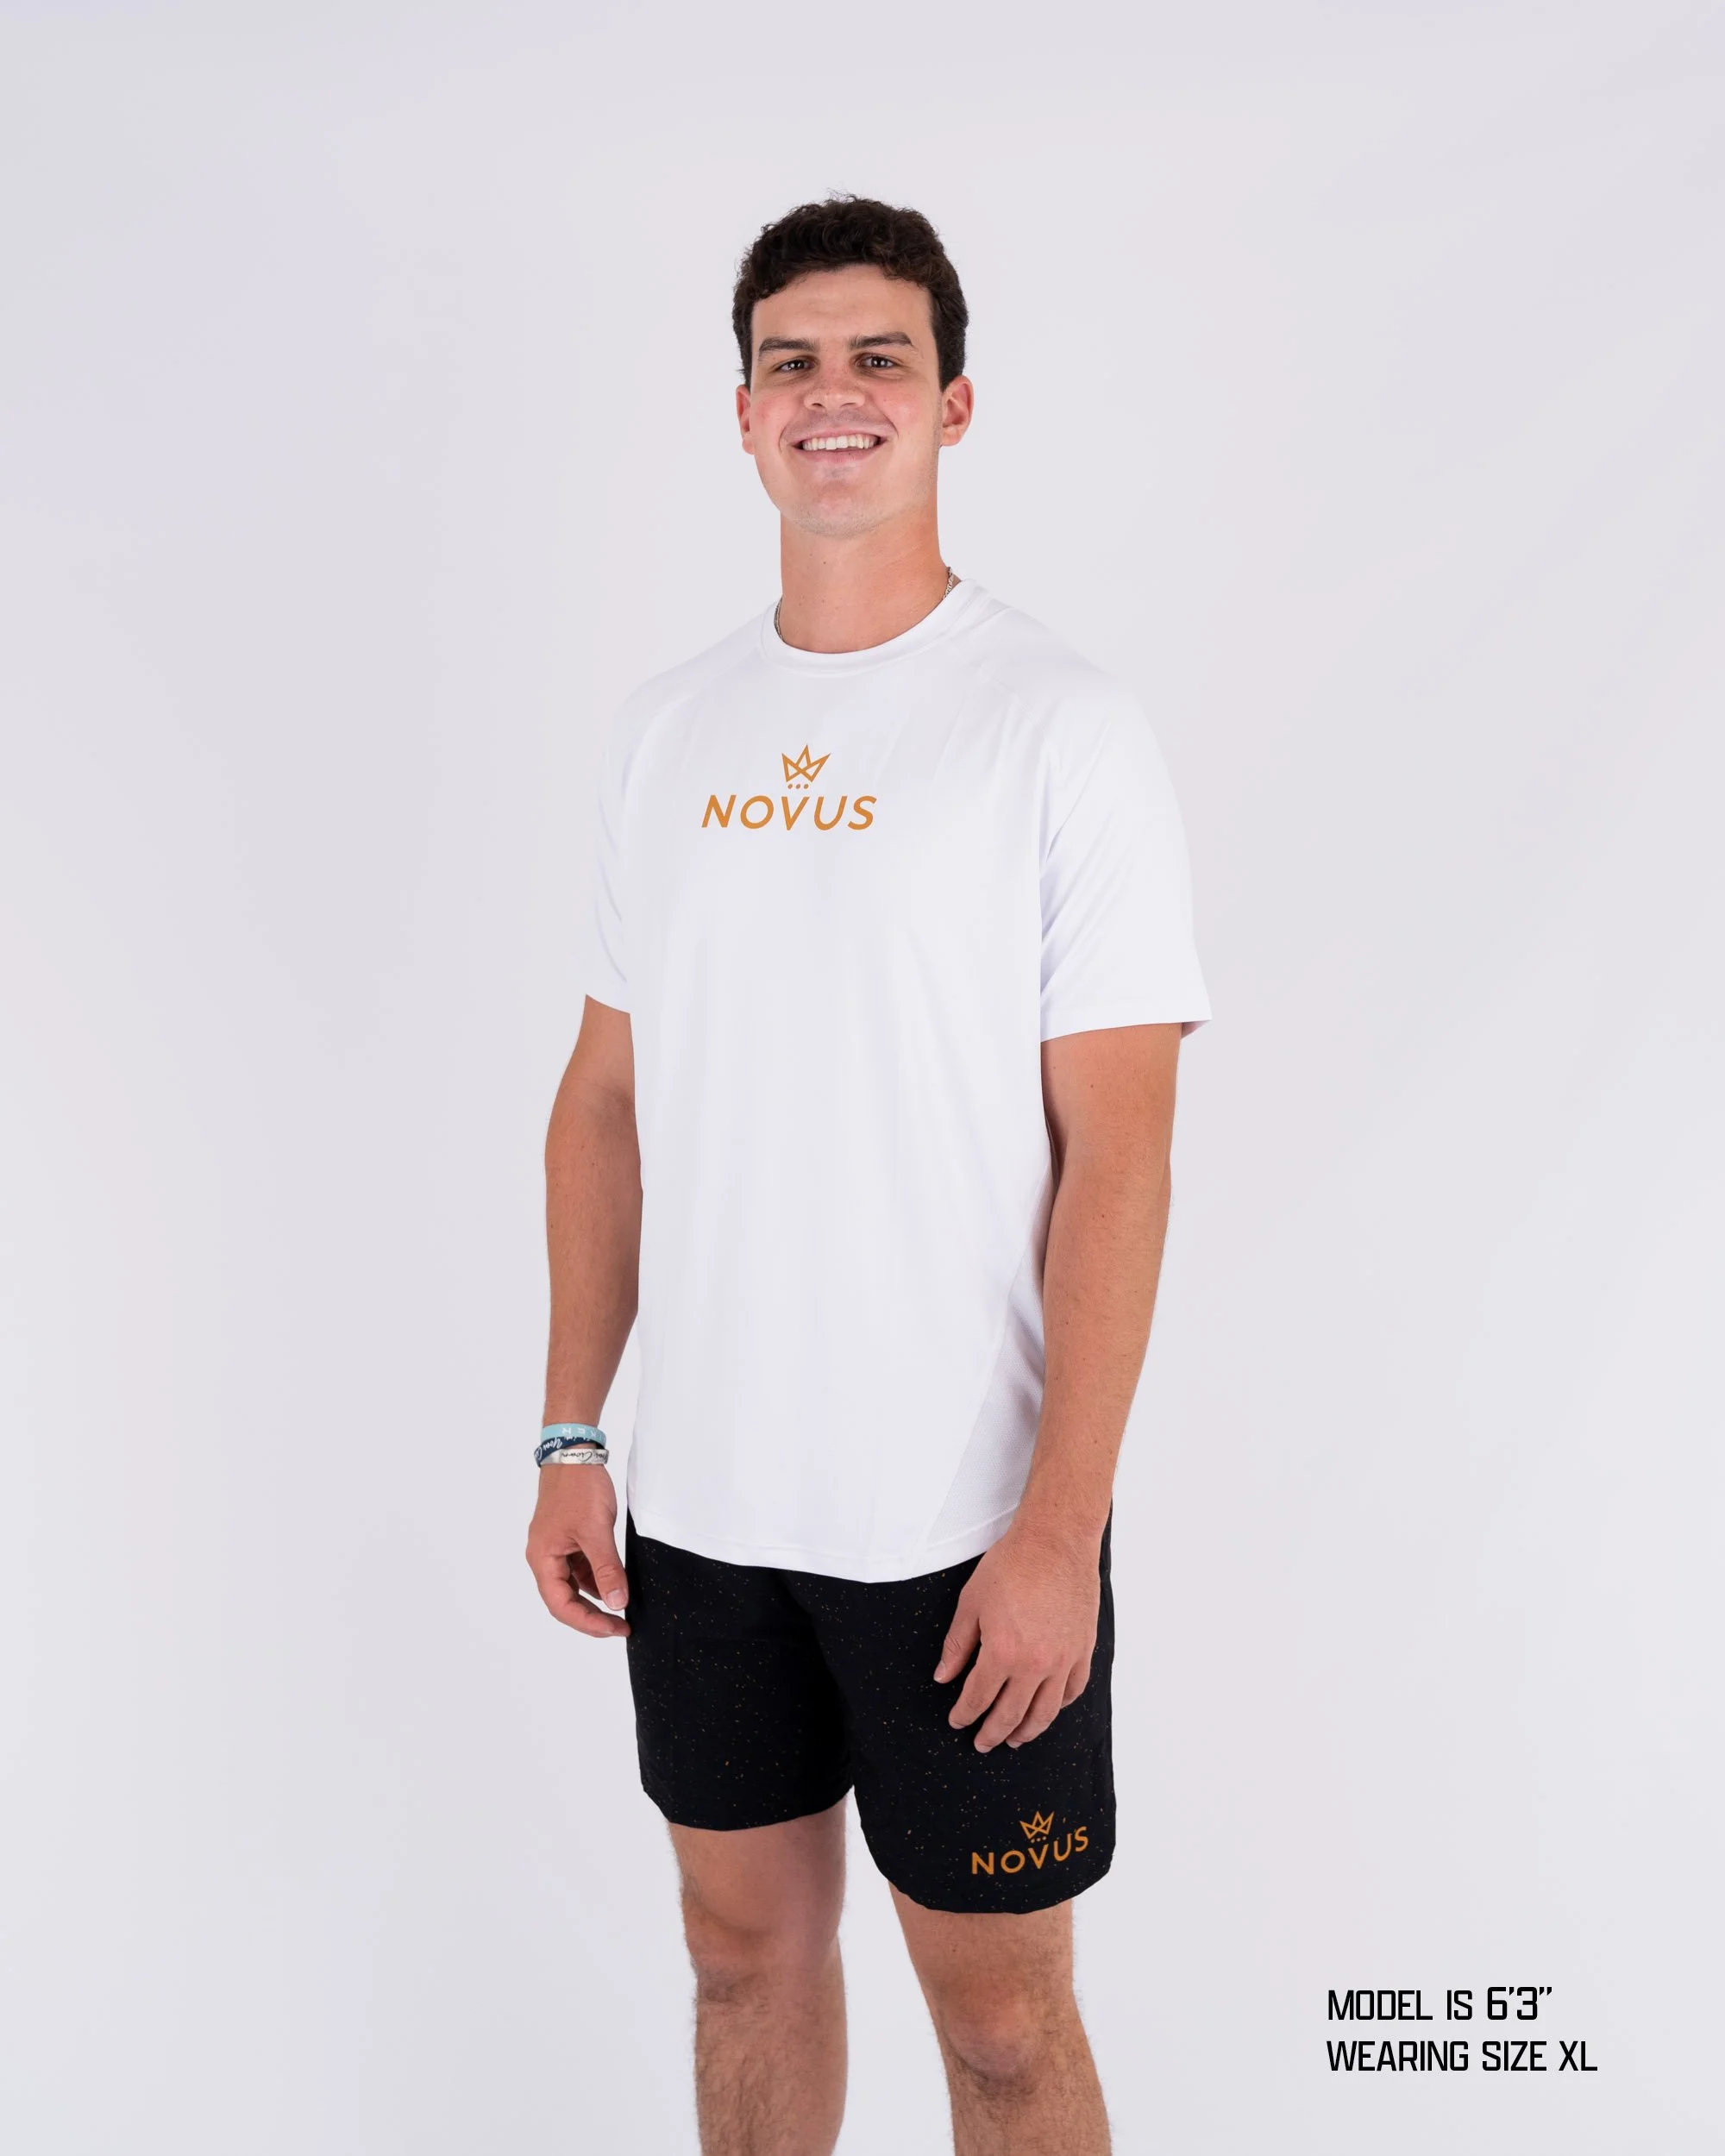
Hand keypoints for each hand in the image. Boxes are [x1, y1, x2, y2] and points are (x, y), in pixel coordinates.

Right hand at [525, 1462, 629, 1637]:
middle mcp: (544, 1557)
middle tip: (620, 1626)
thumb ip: (607, 1569)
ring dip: (595, 1600)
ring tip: (620, 1610)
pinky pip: (579, 1570)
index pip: (561, 1605)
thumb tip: (616, 1602)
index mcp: (542, 1558)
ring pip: (573, 1586)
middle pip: (564, 1601)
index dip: (588, 1623)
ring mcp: (555, 1549)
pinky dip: (596, 1580)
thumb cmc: (578, 1488)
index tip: (615, 1629)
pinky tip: (614, 1585)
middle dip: (592, 1616)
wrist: (575, 1453)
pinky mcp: (567, 1540)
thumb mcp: (596, 1531)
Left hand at [934, 1524, 1099, 1751]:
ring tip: (1015, 1740)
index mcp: (1003, 1653)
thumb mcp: (971, 1602)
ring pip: (1045, 1712)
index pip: (979, 1698)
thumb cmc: (1011, 1565)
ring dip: (1027, 1731)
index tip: (957, 1722)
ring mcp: (1063, 1660)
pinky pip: (1072, 1690)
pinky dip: (1058, 1706)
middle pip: (1011, 1714)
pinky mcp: (1083, 1650)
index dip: (965, 1714)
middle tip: (982, 1743)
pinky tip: (1048, 1710)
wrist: (1056, 1541)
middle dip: (993, 1732)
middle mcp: (1035, 1665)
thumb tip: (943, 1677)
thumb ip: (957, 1645)